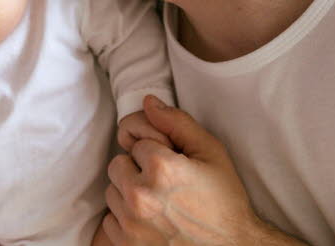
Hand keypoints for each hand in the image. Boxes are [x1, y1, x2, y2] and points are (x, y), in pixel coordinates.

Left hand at [101, 96, 299, 244]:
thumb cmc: (224, 200)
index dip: (155, 152)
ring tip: (159, 202)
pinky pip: (110, 220)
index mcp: (161, 168)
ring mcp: (132, 223)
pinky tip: (151, 220)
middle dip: (137, 169)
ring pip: (112, 191)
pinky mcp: (127, 244)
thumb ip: (177, 122)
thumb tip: (148, 102)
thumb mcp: (210, 152)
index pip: (136, 142)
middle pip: (118, 164)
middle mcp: (141, 196)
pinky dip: (126, 218)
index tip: (172, 166)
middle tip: (164, 184)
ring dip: (129, 193)